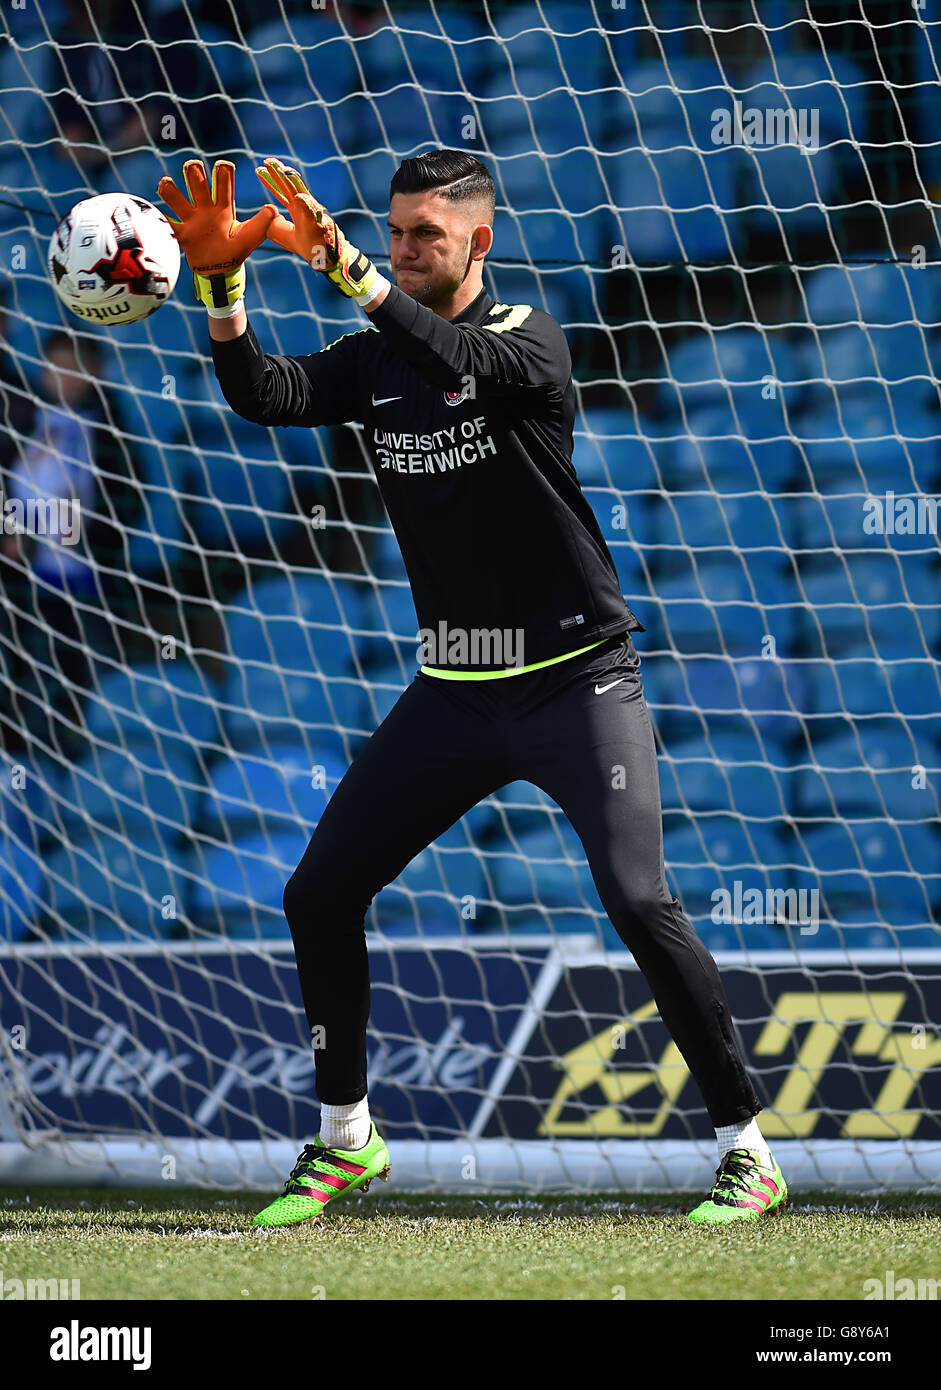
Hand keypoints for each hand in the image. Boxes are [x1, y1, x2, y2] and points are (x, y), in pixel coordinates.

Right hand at [157, 159, 276, 308]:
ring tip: (166, 184)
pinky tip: (151, 214)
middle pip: (197, 182)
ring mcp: (191, 220)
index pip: (223, 182)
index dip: (223, 171)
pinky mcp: (181, 235)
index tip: (224, 166)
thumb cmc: (235, 251)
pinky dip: (159, 220)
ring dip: (170, 190)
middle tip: (193, 167)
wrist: (220, 271)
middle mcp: (205, 208)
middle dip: (194, 172)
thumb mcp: (250, 238)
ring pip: (177, 199)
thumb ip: (261, 224)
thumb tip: (273, 209)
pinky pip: (167, 225)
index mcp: (223, 206)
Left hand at [255, 157, 381, 301]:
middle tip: (267, 160)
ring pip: (302, 193)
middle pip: (290, 187)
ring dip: (293, 182)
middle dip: (279, 174)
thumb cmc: (311, 247)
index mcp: (297, 210)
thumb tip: (269, 216)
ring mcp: (314, 214)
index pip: (281, 192)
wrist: (328, 258)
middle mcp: (305, 208)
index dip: (271, 181)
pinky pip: (314, 214)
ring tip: (282, 170)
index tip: (260, 168)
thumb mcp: (288, 237)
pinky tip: (299, 197)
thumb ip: (277, 227)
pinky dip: (307, 206)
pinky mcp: (322, 224)